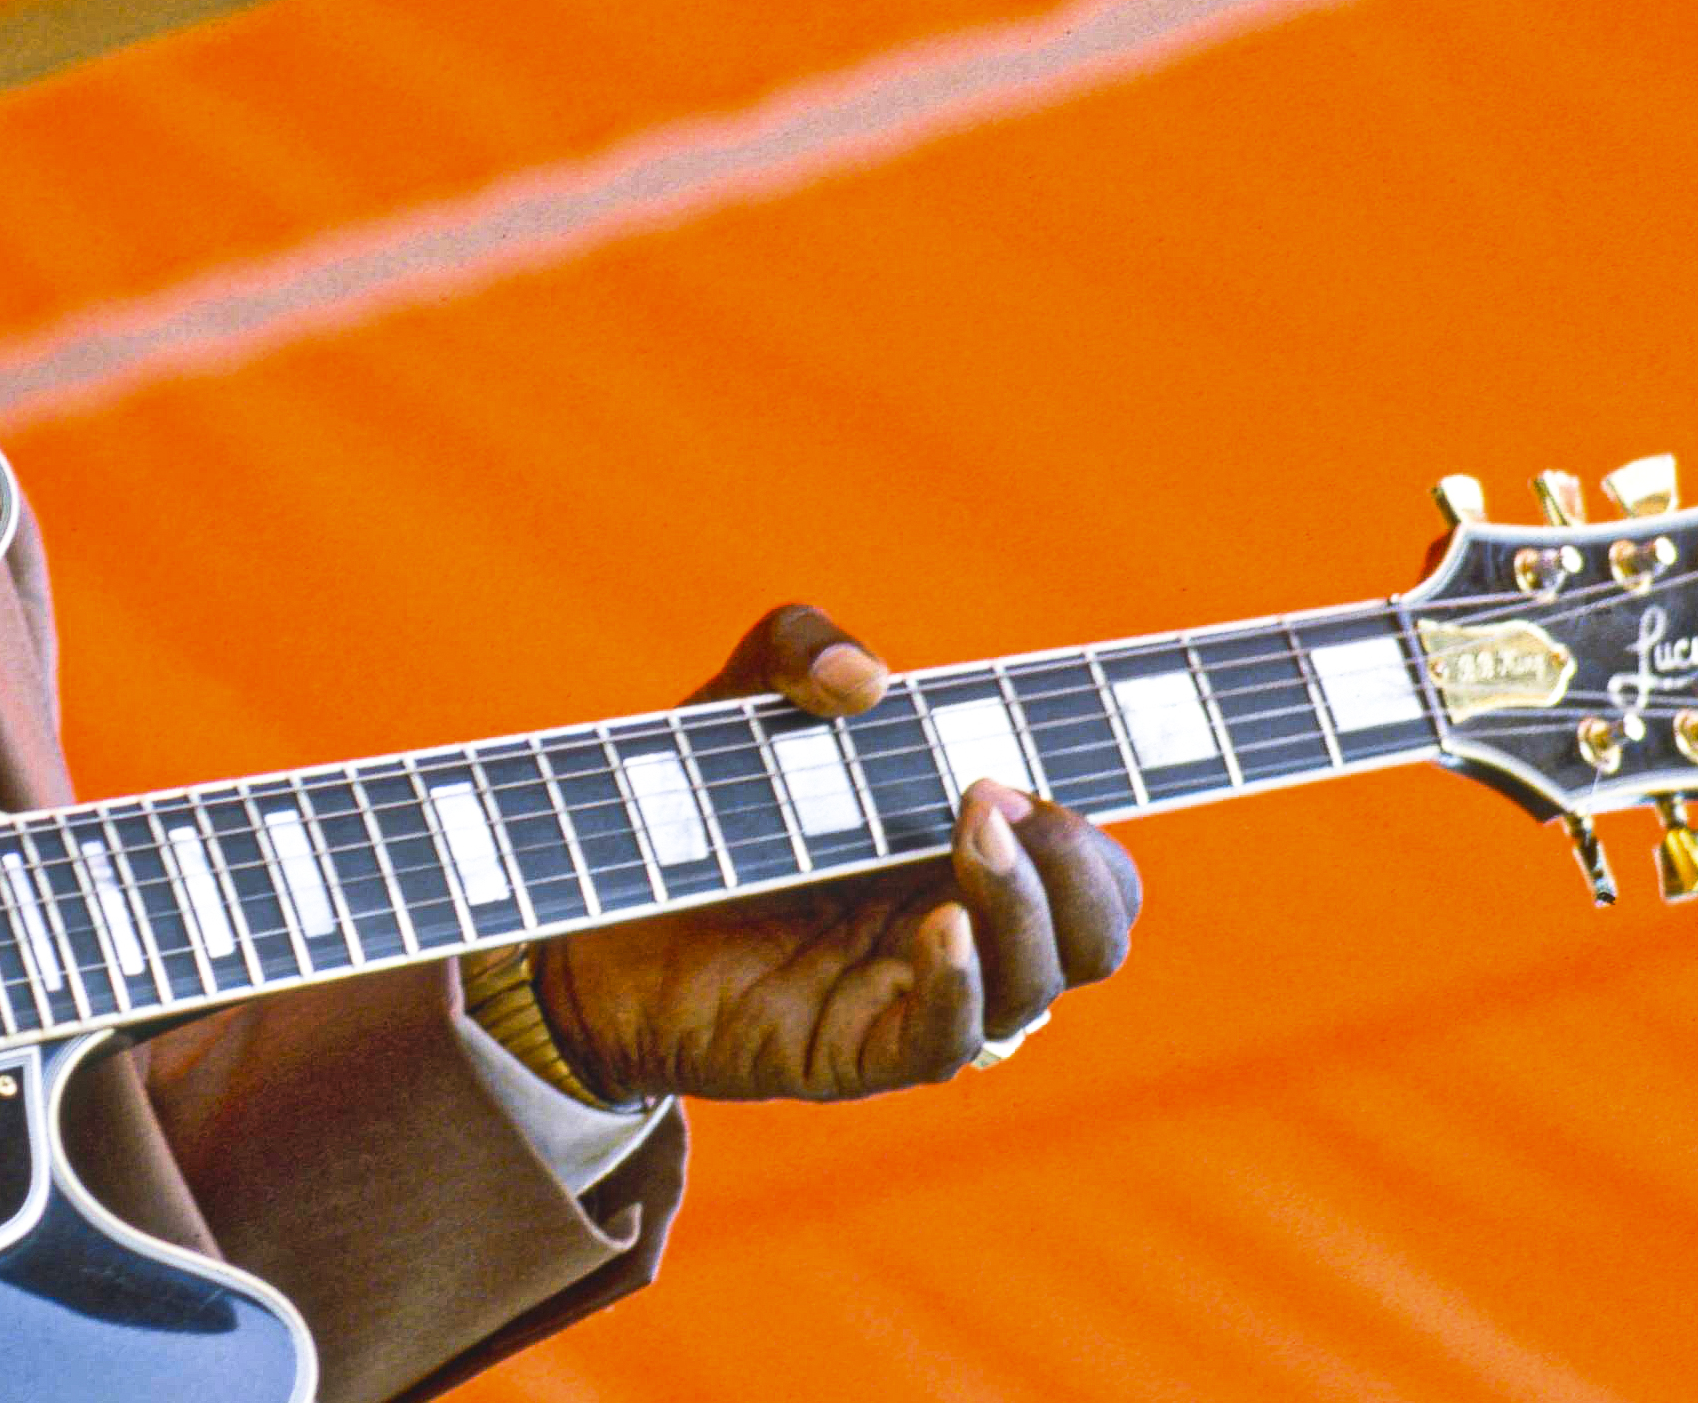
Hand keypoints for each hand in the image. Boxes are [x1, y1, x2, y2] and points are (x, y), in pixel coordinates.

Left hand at [530, 605, 1141, 1103]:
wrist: (593, 896)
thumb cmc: (693, 798)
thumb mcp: (744, 697)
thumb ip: (803, 646)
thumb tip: (869, 678)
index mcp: (967, 851)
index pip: (1092, 861)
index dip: (1104, 822)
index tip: (1076, 767)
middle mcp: (964, 926)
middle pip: (1098, 931)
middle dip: (1078, 863)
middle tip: (992, 793)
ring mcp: (917, 993)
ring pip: (1040, 985)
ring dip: (1027, 905)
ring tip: (970, 831)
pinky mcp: (858, 1050)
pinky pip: (951, 1041)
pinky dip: (964, 985)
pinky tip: (941, 926)